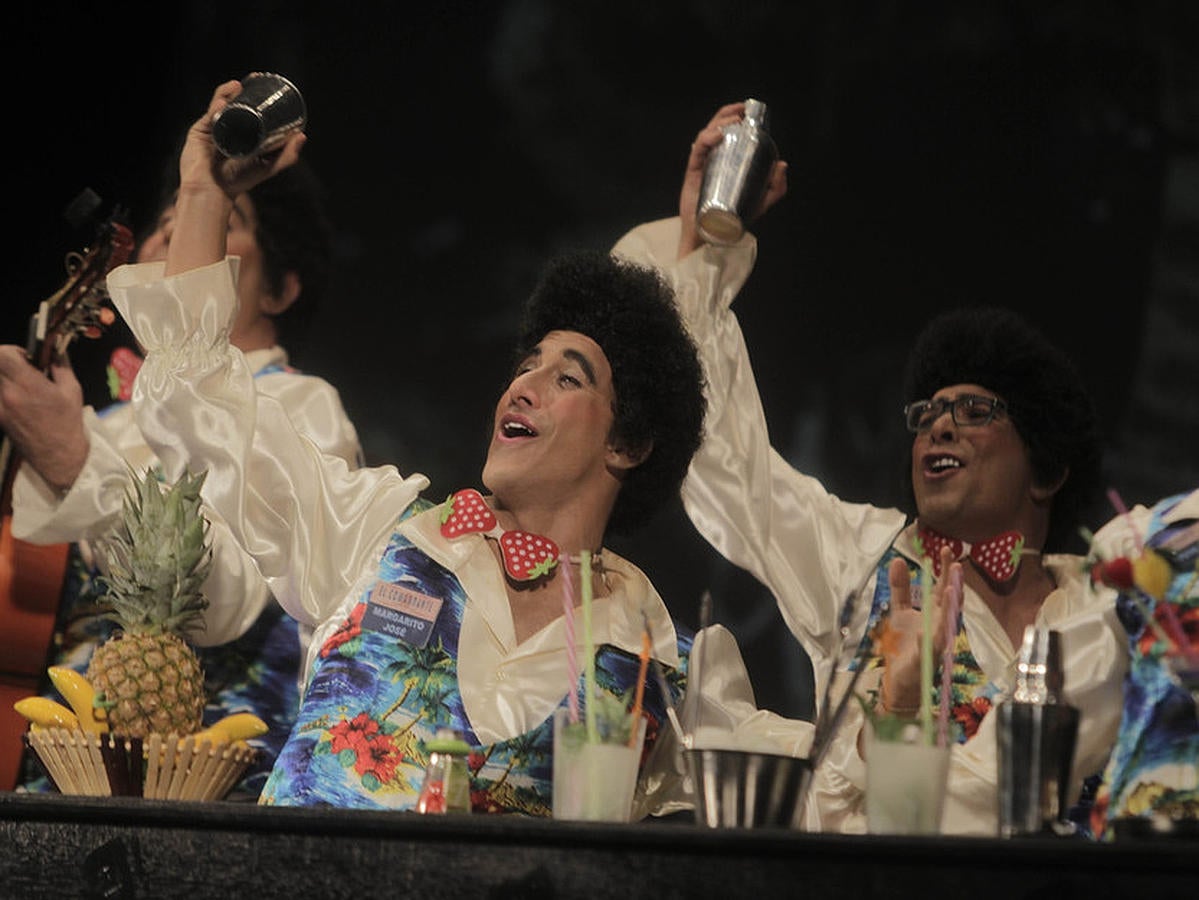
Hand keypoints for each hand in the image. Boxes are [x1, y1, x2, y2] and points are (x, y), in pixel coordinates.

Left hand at [0, 346, 88, 492]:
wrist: (58, 454)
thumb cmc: (67, 421)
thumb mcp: (72, 390)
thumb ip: (61, 365)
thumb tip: (55, 348)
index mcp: (29, 385)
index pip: (3, 355)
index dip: (11, 350)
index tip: (24, 357)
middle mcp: (9, 394)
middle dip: (5, 361)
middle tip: (19, 367)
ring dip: (3, 376)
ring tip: (18, 382)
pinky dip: (3, 390)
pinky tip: (15, 396)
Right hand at [179, 79, 305, 201]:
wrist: (212, 190)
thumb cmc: (238, 182)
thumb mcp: (268, 167)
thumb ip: (287, 156)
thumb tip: (302, 136)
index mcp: (243, 134)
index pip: (250, 110)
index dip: (256, 96)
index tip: (266, 84)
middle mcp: (228, 128)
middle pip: (235, 103)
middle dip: (243, 89)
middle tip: (255, 78)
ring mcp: (213, 128)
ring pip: (221, 104)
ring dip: (229, 92)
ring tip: (238, 86)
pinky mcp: (200, 130)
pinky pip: (209, 113)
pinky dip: (216, 105)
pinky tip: (224, 102)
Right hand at [677, 102, 788, 258]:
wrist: (712, 238)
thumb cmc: (733, 220)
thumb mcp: (761, 203)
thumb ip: (775, 188)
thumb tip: (782, 164)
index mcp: (726, 162)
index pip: (728, 134)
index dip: (735, 117)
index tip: (747, 110)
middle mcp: (713, 160)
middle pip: (716, 129)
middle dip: (727, 114)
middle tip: (741, 110)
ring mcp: (702, 166)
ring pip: (706, 136)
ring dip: (719, 124)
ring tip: (734, 121)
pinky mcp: (693, 174)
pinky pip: (698, 152)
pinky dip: (707, 141)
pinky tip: (718, 135)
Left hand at [879, 548, 960, 714]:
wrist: (900, 678)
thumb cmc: (905, 644)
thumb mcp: (899, 610)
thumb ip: (900, 587)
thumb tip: (896, 560)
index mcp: (935, 613)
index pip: (943, 587)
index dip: (945, 569)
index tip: (946, 549)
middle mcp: (940, 626)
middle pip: (950, 603)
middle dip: (954, 584)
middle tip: (955, 565)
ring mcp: (936, 644)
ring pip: (946, 625)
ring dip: (948, 609)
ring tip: (948, 590)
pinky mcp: (926, 661)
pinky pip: (928, 650)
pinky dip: (928, 640)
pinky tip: (925, 631)